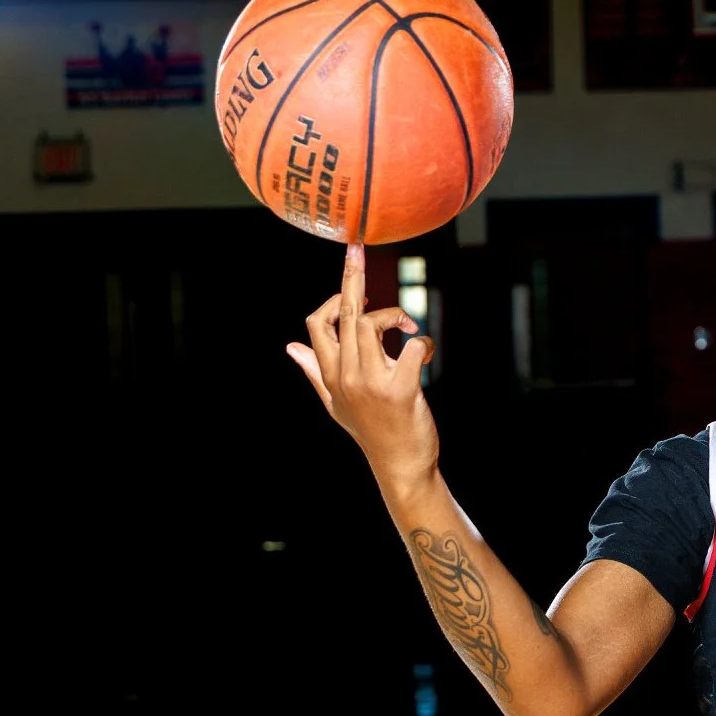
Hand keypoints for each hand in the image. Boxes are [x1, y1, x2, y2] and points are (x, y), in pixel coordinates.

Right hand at [285, 243, 438, 493]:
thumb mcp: (335, 404)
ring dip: (396, 316)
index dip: (331, 297)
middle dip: (352, 276)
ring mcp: (371, 382)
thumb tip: (290, 346)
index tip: (352, 283)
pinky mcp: (400, 390)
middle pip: (345, 313)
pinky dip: (424, 342)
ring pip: (373, 324)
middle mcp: (345, 376)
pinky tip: (425, 353)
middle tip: (358, 247)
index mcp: (330, 375)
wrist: (400, 467)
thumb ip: (313, 371)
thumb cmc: (371, 432)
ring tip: (408, 329)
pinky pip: (413, 346)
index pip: (316, 325)